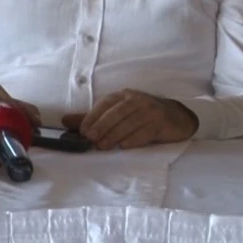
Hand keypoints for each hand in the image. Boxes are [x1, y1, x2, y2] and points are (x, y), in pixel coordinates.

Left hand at [61, 89, 197, 149]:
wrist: (177, 116)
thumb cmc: (142, 114)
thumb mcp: (118, 112)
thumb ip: (93, 117)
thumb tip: (65, 121)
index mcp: (123, 96)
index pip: (105, 104)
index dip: (92, 117)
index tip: (82, 131)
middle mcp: (136, 100)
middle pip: (116, 113)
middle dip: (101, 126)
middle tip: (90, 139)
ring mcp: (150, 111)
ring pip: (129, 123)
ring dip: (114, 135)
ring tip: (102, 146)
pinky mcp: (162, 123)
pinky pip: (145, 132)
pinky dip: (133, 139)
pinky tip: (124, 146)